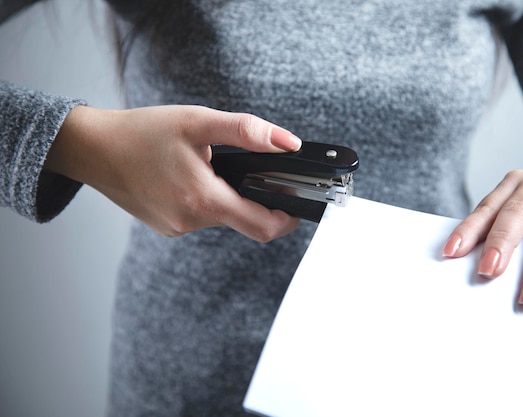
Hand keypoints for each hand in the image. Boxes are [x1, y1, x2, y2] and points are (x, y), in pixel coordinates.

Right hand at [44, 104, 301, 241]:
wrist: (93, 149)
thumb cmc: (142, 132)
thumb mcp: (198, 122)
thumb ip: (247, 132)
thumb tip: (289, 144)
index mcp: (204, 200)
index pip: (264, 227)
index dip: (288, 218)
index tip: (297, 202)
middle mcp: (191, 222)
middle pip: (245, 221)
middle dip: (257, 200)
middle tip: (255, 172)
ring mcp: (177, 228)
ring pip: (222, 217)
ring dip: (229, 196)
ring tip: (212, 166)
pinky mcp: (167, 226)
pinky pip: (201, 217)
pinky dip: (208, 199)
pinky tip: (192, 176)